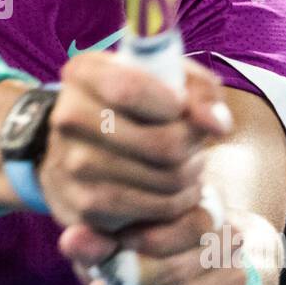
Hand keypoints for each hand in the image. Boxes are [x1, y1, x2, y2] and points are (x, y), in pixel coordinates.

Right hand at [36, 51, 231, 231]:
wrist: (81, 149)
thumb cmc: (137, 105)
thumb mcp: (166, 78)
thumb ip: (200, 89)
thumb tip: (217, 124)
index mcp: (84, 73)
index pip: (131, 90)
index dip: (176, 104)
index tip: (184, 108)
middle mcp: (68, 117)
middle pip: (163, 145)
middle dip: (194, 147)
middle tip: (195, 143)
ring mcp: (72, 164)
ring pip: (166, 181)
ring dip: (191, 177)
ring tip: (186, 165)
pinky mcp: (83, 205)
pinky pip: (154, 211)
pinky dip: (176, 204)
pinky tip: (172, 190)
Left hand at [60, 202, 258, 284]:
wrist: (190, 269)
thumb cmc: (145, 241)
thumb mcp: (118, 231)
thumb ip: (95, 235)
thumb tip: (71, 241)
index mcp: (206, 207)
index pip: (179, 226)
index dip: (135, 243)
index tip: (106, 254)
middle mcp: (230, 242)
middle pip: (171, 272)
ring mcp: (233, 282)